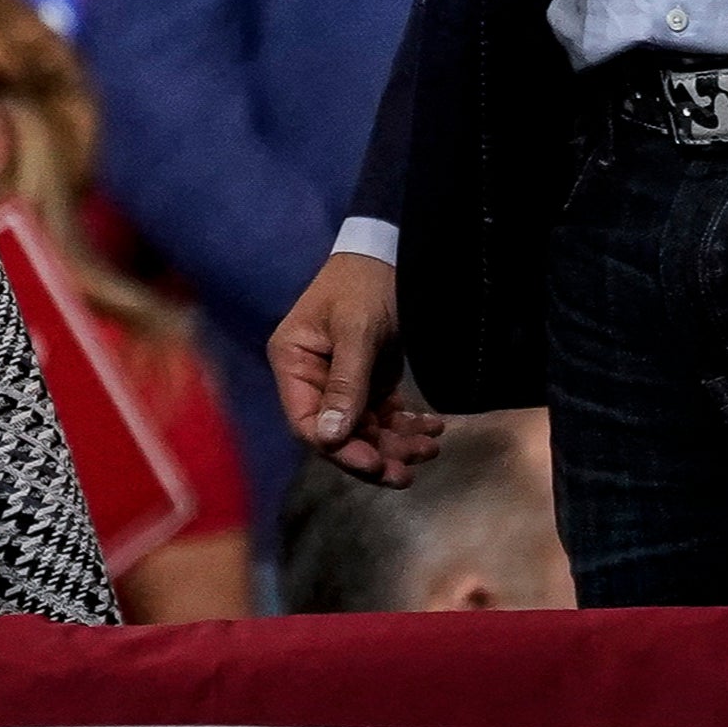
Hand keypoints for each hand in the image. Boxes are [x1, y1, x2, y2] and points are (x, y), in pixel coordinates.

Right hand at [269, 250, 446, 485]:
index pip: (307, 422)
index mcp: (293, 363)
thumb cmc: (363, 286)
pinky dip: (407, 426)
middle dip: (375, 454)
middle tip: (408, 473)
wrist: (389, 254)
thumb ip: (345, 385)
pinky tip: (434, 428)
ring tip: (431, 446)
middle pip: (338, 434)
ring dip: (397, 443)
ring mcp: (341, 382)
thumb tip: (330, 439)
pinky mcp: (367, 381)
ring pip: (365, 430)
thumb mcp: (356, 332)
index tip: (376, 463)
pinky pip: (384, 416)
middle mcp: (312, 379)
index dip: (340, 450)